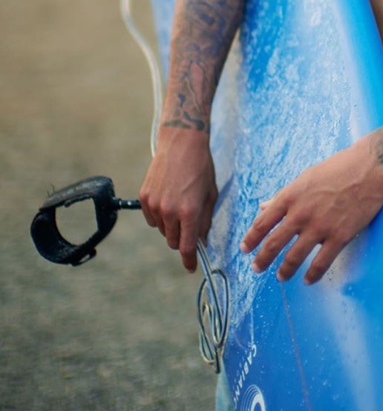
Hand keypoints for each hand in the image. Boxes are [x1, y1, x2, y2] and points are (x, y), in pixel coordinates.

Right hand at [139, 126, 217, 272]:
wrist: (181, 143)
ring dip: (171, 226)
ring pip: (162, 230)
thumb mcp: (210, 194)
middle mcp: (170, 211)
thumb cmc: (201, 167)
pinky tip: (168, 199)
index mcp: (189, 212)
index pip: (187, 247)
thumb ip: (205, 220)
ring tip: (179, 204)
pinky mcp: (144, 197)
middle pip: (173, 241)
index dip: (189, 260)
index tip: (191, 267)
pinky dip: (159, 216)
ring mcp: (154, 205)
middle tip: (189, 226)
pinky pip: (151, 218)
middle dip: (182, 239)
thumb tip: (201, 240)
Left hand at [240, 138, 382, 284]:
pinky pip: (321, 263)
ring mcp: (320, 227)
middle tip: (256, 269)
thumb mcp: (305, 177)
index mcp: (290, 196)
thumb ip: (284, 195)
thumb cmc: (337, 168)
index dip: (251, 239)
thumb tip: (263, 207)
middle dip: (262, 260)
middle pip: (274, 243)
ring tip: (280, 277)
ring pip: (294, 257)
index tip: (244, 249)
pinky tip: (308, 280)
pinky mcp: (339, 237)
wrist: (368, 169)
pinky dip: (312, 275)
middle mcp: (301, 213)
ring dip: (284, 270)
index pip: (262, 222)